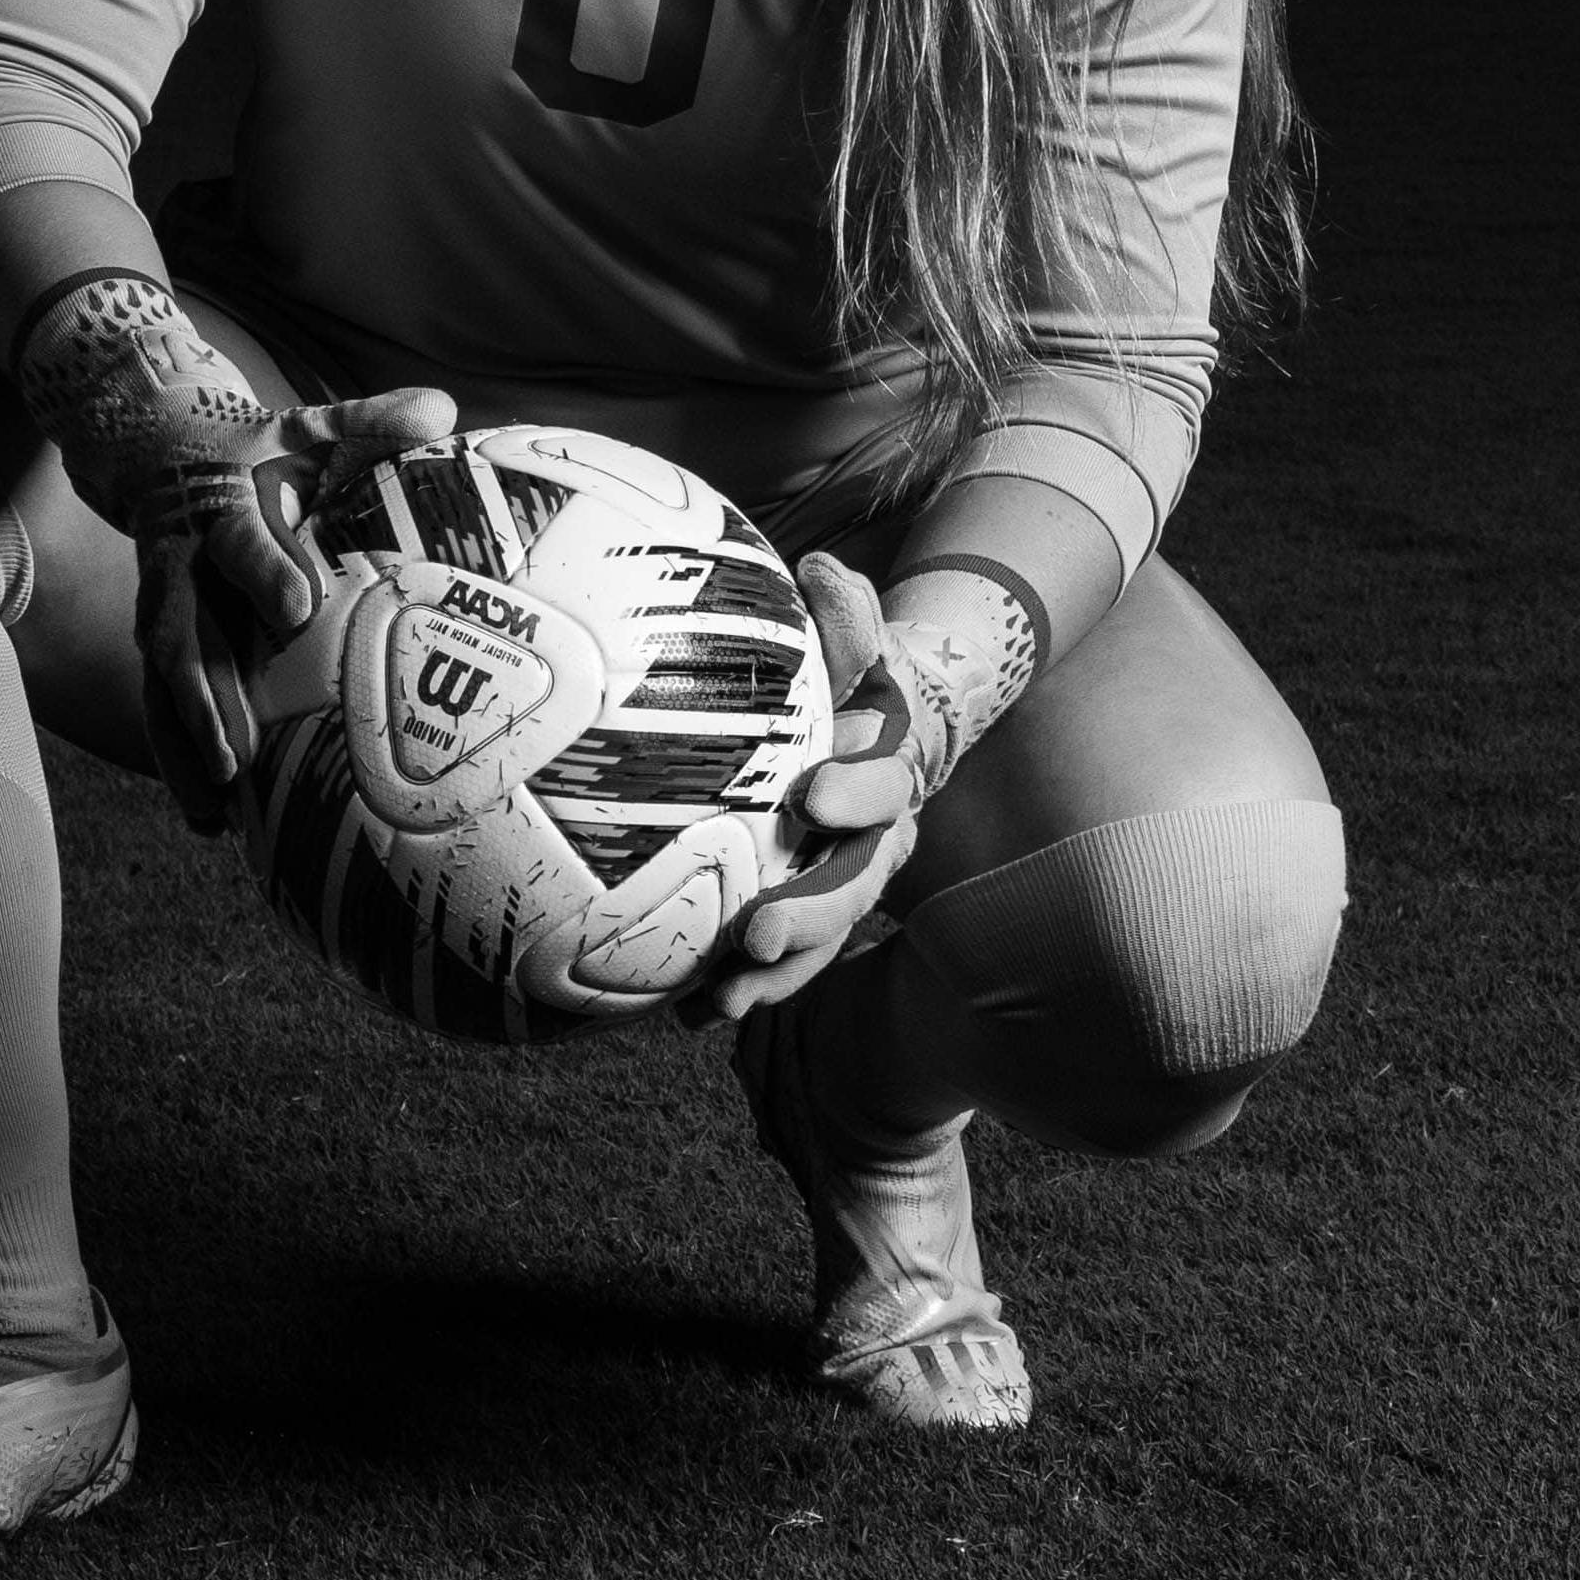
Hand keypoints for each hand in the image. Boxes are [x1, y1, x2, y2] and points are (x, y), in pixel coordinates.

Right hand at [19, 276, 448, 832]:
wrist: (157, 447)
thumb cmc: (257, 449)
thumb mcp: (308, 425)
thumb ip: (371, 419)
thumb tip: (443, 407)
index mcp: (222, 508)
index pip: (242, 538)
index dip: (267, 569)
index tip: (302, 608)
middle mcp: (180, 564)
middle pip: (186, 631)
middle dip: (208, 692)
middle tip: (239, 750)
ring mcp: (161, 608)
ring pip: (163, 682)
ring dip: (184, 743)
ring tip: (215, 805)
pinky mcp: (158, 643)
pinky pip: (160, 704)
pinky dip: (180, 758)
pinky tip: (209, 817)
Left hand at [690, 555, 937, 1022]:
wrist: (872, 738)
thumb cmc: (851, 685)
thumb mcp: (855, 647)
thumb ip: (846, 616)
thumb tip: (820, 567)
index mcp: (891, 776)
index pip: (886, 785)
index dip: (857, 793)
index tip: (814, 794)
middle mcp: (877, 843)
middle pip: (854, 885)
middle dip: (810, 913)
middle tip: (759, 930)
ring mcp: (842, 887)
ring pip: (819, 937)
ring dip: (777, 972)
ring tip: (726, 998)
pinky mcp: (808, 917)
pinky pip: (780, 961)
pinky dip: (742, 987)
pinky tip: (688, 1012)